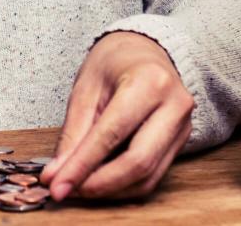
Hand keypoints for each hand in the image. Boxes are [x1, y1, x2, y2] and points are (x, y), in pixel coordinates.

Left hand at [40, 32, 193, 200]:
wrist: (145, 51)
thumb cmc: (114, 62)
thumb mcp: (85, 88)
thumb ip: (73, 134)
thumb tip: (57, 173)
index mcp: (149, 83)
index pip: (112, 134)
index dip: (82, 165)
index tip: (57, 184)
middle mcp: (174, 106)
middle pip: (138, 162)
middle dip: (99, 184)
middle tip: (68, 190)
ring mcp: (183, 126)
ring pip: (148, 176)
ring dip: (110, 190)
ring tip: (80, 187)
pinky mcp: (181, 141)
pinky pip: (153, 175)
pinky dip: (124, 185)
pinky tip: (100, 182)